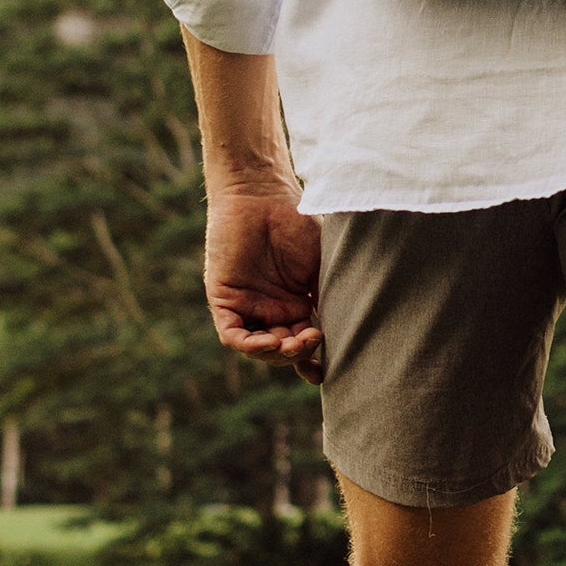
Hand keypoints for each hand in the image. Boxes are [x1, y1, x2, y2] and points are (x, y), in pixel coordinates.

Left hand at [203, 187, 326, 370]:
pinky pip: (232, 334)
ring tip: (291, 342)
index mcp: (297, 304)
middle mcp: (272, 309)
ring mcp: (248, 306)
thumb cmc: (297, 222)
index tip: (326, 371)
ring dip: (275, 353)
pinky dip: (249, 344)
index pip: (303, 342)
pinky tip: (268, 341)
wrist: (263, 194)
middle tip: (311, 341)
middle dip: (297, 354)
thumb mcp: (321, 266)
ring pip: (258, 347)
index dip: (311, 361)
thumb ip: (326, 298)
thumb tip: (341, 334)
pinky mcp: (224, 299)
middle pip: (282, 349)